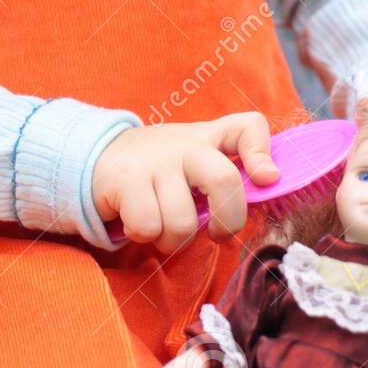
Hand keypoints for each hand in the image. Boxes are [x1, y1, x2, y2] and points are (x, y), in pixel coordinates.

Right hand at [91, 114, 279, 252]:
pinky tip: (138, 221)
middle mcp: (185, 144)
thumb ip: (229, 175)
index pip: (247, 127)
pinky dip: (144, 235)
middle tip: (216, 234)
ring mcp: (155, 160)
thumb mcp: (195, 164)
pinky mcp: (126, 179)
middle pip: (223, 180)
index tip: (267, 179)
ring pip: (182, 222)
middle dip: (228, 222)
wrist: (97, 158)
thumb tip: (270, 182)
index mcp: (208, 138)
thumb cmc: (160, 171)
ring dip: (173, 240)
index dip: (262, 153)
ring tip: (163, 227)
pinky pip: (148, 227)